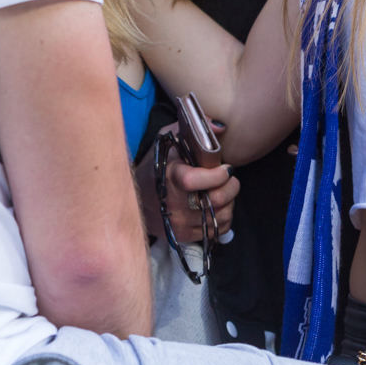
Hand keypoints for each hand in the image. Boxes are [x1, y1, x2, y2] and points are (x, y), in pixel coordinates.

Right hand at [137, 127, 239, 244]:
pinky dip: (223, 217)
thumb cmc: (155, 165)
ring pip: (221, 216)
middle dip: (231, 187)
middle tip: (230, 179)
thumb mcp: (168, 139)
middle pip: (216, 200)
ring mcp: (179, 223)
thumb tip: (221, 128)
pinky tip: (214, 207)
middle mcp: (173, 203)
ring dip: (229, 202)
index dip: (217, 175)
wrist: (134, 198)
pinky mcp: (184, 236)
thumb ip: (195, 129)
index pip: (194, 180)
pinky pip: (217, 230)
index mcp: (169, 176)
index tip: (226, 168)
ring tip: (221, 191)